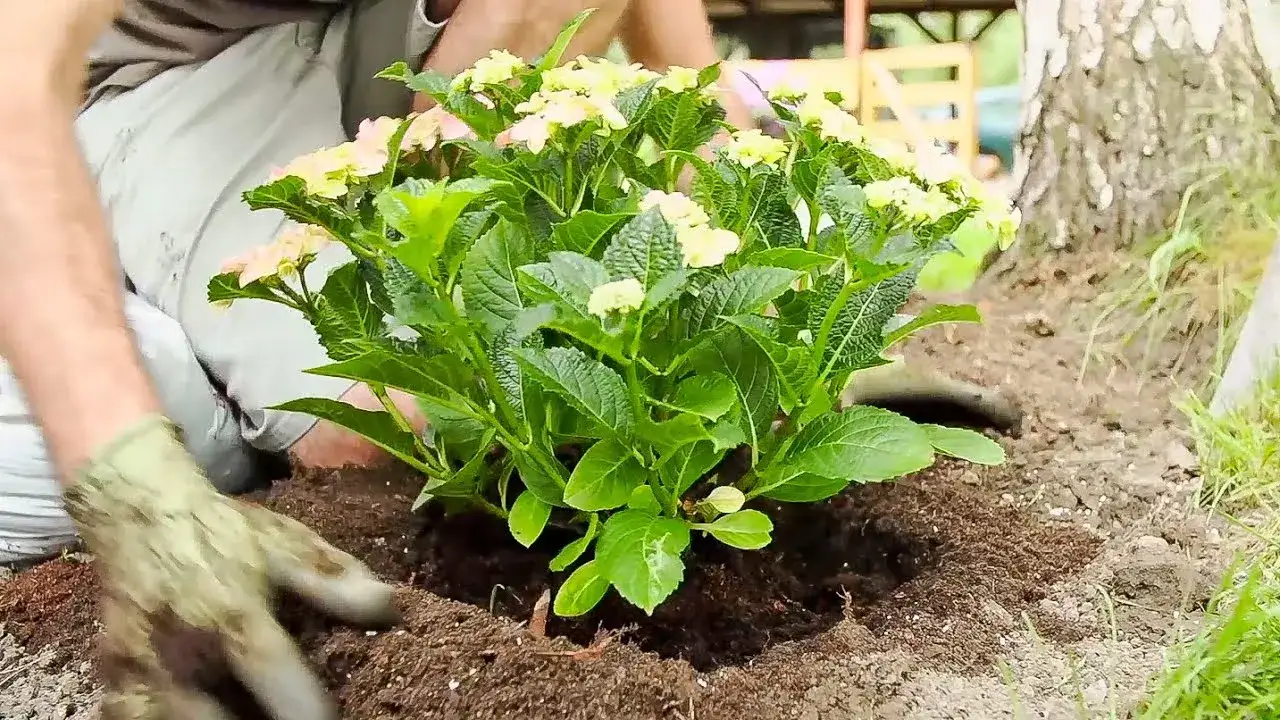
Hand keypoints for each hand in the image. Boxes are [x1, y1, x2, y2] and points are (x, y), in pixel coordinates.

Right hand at [64, 416, 397, 719]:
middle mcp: (180, 648)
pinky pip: (141, 719)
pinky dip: (178, 719)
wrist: (140, 515)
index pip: (270, 671)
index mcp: (230, 611)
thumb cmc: (224, 534)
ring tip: (256, 715)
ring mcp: (139, 671)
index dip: (306, 710)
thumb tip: (388, 607)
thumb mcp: (287, 544)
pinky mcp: (114, 683)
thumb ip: (336, 580)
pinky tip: (213, 712)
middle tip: (290, 717)